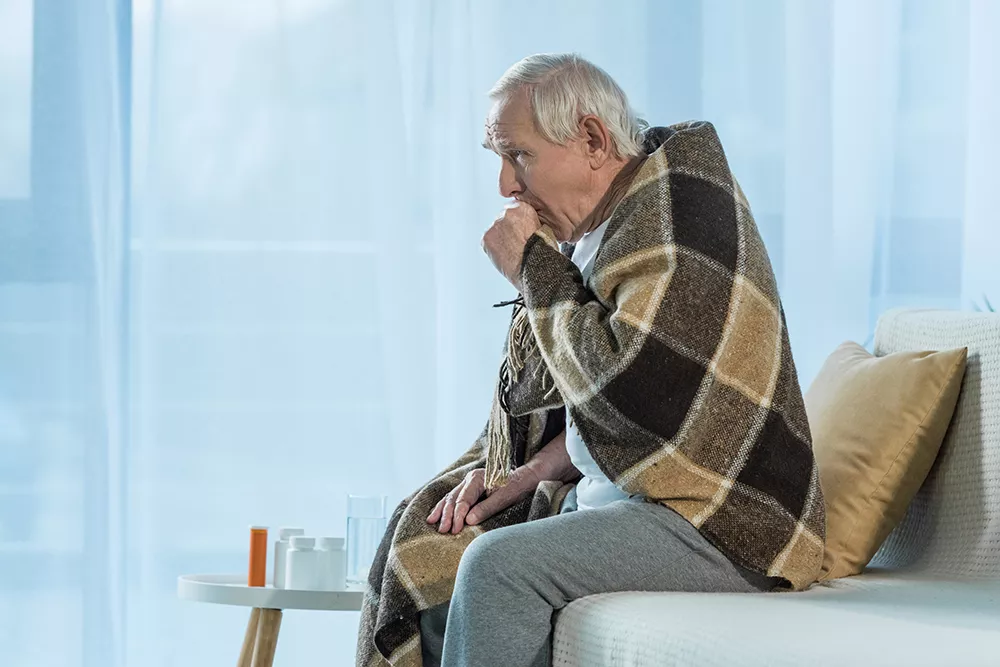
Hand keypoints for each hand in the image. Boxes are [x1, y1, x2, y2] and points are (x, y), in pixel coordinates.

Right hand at [426, 466, 540, 533]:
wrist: (526, 478)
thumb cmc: (517, 487)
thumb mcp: (505, 498)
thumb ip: (486, 508)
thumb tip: (468, 520)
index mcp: (477, 478)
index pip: (463, 500)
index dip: (457, 516)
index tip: (455, 530)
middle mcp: (469, 479)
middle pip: (453, 498)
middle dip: (447, 515)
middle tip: (443, 531)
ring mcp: (468, 483)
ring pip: (450, 497)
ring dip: (441, 511)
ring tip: (432, 522)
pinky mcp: (469, 490)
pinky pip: (453, 498)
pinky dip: (444, 507)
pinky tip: (435, 515)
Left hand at [482, 202, 541, 291]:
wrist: (534, 268)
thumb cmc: (543, 252)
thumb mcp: (544, 229)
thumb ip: (530, 221)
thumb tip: (525, 224)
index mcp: (523, 207)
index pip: (516, 209)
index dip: (520, 222)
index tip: (523, 232)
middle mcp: (507, 212)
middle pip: (504, 218)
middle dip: (508, 229)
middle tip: (516, 243)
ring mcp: (494, 225)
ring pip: (496, 229)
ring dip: (501, 238)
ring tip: (512, 251)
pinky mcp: (486, 238)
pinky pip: (488, 241)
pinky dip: (494, 248)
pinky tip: (505, 256)